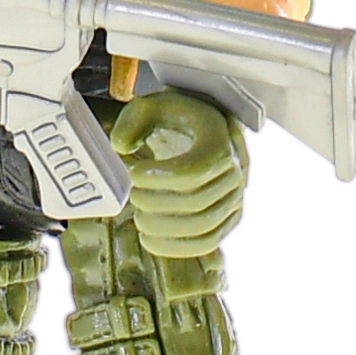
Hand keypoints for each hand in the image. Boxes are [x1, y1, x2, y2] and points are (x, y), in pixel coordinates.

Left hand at [109, 89, 247, 257]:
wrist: (202, 129)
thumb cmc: (175, 118)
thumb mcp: (152, 106)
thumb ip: (132, 120)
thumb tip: (121, 147)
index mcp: (219, 141)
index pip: (194, 170)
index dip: (160, 178)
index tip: (135, 172)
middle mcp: (234, 172)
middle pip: (196, 203)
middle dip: (155, 204)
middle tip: (133, 195)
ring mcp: (234, 198)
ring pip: (202, 228)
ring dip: (163, 230)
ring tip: (139, 218)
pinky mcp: (228, 219)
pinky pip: (207, 243)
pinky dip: (176, 248)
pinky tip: (150, 240)